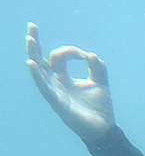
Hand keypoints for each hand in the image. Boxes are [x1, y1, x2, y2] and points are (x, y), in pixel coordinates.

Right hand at [26, 22, 114, 142]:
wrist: (104, 128)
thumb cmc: (99, 107)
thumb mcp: (101, 83)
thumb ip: (98, 68)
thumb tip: (91, 55)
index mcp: (63, 78)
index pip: (60, 57)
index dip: (72, 51)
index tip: (86, 56)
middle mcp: (55, 83)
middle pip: (40, 60)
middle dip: (35, 43)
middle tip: (32, 26)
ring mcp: (54, 92)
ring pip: (39, 71)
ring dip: (34, 54)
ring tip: (29, 39)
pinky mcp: (57, 102)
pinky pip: (44, 87)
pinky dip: (38, 75)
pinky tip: (31, 63)